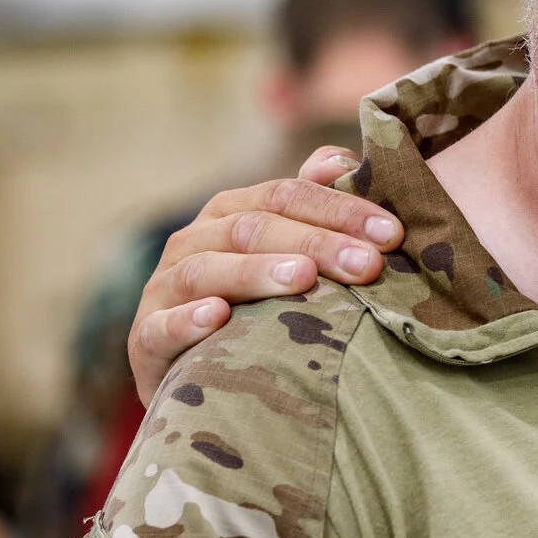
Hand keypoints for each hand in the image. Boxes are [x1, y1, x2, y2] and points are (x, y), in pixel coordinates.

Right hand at [125, 146, 401, 404]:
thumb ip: (312, 205)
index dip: (340, 209)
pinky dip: (187, 321)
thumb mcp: (285, 253)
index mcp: (230, 213)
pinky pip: (161, 326)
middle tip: (367, 265)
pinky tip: (217, 317)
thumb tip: (341, 161)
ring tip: (302, 279)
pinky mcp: (145, 339)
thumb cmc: (255, 307)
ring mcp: (164, 289)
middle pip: (253, 229)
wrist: (193, 376)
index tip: (391, 234)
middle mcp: (194, 242)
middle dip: (315, 243)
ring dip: (255, 272)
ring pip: (207, 270)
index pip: (287, 195)